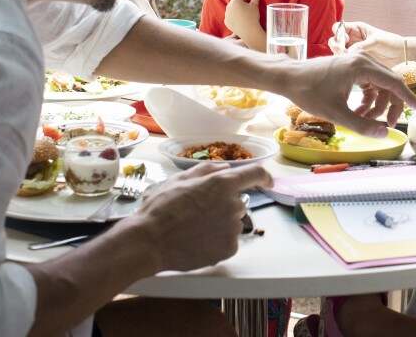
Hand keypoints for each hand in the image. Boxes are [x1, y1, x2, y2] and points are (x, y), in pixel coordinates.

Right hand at [128, 161, 270, 271]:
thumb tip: (225, 167)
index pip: (255, 174)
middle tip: (198, 212)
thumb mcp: (179, 179)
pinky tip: (197, 242)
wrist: (149, 241)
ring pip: (232, 223)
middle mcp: (233, 204)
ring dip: (220, 224)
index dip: (263, 176)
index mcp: (222, 183)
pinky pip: (229, 241)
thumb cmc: (160, 207)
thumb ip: (207, 170)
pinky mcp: (229, 248)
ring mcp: (232, 228)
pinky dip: (217, 241)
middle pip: (238, 203)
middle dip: (224, 205)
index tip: (267, 181)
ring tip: (193, 229)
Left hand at [225, 0, 264, 49]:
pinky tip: (241, 19)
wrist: (249, 32)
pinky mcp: (226, 21)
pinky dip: (234, 15)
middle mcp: (229, 6)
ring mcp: (226, 14)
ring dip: (238, 8)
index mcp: (235, 0)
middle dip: (242, 0)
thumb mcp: (255, 5)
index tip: (251, 0)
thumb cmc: (253, 17)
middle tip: (249, 7)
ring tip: (245, 14)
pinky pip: (230, 15)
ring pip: (232, 7)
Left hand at [284, 53, 415, 133]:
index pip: (394, 82)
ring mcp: (357, 61)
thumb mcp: (336, 114)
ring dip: (378, 103)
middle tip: (389, 125)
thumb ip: (362, 125)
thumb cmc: (309, 93)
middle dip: (391, 105)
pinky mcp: (351, 65)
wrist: (289, 78)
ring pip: (380, 83)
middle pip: (390, 83)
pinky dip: (369, 97)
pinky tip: (359, 112)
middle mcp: (363, 60)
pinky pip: (370, 82)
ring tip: (365, 120)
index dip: (409, 97)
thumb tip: (385, 134)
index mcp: (361, 67)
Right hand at [327, 21, 403, 67]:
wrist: (401, 55)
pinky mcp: (356, 62)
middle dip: (336, 46)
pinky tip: (352, 66)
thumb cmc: (391, 43)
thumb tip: (347, 53)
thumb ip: (361, 45)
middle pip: (335, 40)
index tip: (345, 41)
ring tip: (348, 60)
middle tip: (343, 53)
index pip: (338, 28)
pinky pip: (345, 62)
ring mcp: (353, 50)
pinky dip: (345, 64)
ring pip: (337, 52)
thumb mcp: (376, 41)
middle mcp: (352, 39)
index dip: (338, 34)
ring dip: (339, 56)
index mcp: (356, 29)